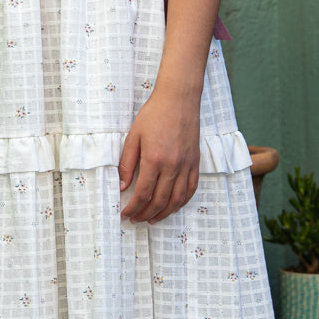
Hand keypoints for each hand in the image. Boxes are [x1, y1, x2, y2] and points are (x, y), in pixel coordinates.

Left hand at [118, 88, 202, 222]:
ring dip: (164, 213)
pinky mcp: (195, 162)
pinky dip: (182, 202)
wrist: (179, 99)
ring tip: (152, 219)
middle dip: (146, 214)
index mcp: (154, 159)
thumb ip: (127, 163)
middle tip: (136, 219)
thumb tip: (122, 186)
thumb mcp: (133, 136)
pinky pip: (191, 189)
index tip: (125, 214)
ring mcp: (186, 165)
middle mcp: (172, 166)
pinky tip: (173, 206)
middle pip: (160, 201)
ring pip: (177, 199)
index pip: (143, 193)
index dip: (133, 208)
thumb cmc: (154, 115)